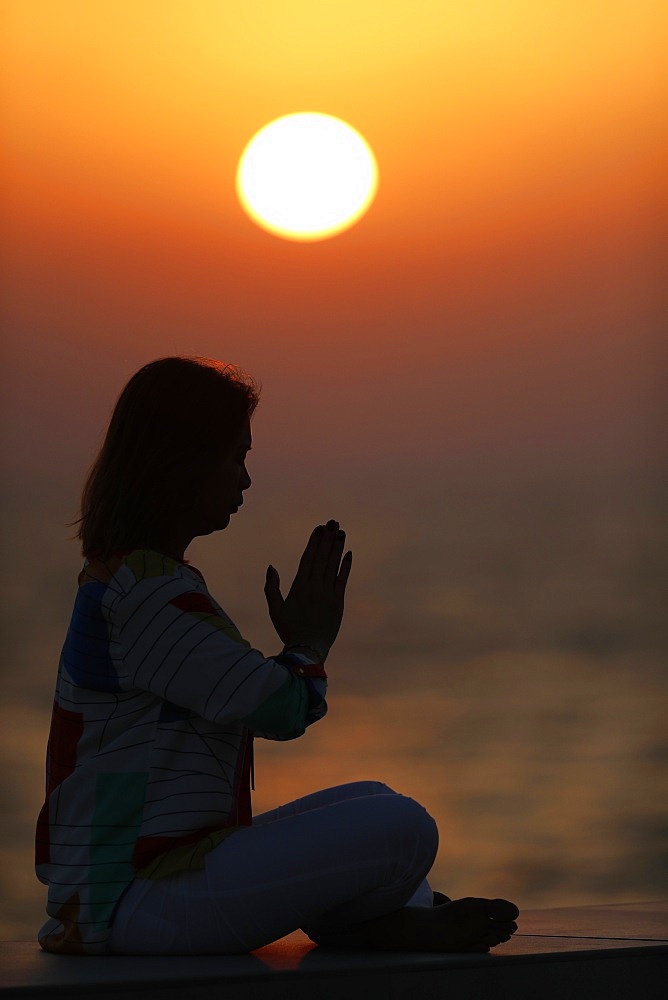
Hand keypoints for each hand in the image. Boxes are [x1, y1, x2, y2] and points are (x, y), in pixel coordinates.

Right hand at [264, 520, 352, 653]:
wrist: (308, 650)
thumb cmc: (289, 630)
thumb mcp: (275, 610)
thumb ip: (271, 588)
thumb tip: (271, 567)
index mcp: (299, 587)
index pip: (308, 559)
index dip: (314, 542)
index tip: (318, 528)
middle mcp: (314, 587)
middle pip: (322, 558)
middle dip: (327, 539)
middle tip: (332, 522)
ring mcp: (327, 594)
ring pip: (333, 565)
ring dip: (337, 547)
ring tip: (341, 531)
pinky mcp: (338, 602)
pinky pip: (343, 580)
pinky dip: (346, 566)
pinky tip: (348, 553)